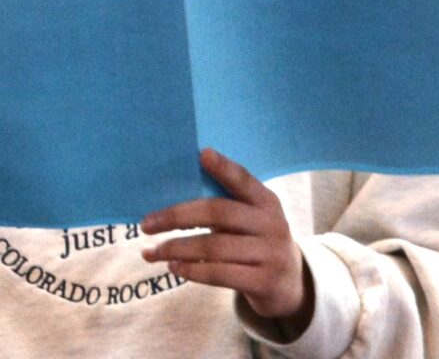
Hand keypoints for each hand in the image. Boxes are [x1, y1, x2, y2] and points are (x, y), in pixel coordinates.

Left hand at [140, 148, 313, 337]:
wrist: (292, 284)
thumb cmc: (256, 240)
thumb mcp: (252, 218)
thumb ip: (226, 203)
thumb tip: (173, 193)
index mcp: (265, 200)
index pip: (243, 179)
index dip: (223, 167)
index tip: (201, 154)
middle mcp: (270, 223)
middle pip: (218, 213)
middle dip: (177, 216)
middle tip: (147, 223)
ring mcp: (269, 254)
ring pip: (214, 247)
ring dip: (177, 248)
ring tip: (151, 251)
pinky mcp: (263, 282)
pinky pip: (220, 274)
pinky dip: (192, 270)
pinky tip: (174, 267)